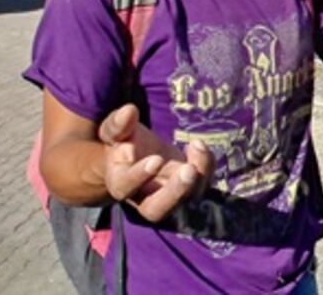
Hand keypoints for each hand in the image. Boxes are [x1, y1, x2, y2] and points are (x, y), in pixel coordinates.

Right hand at [99, 104, 213, 221]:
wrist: (136, 154)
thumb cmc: (123, 142)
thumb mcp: (116, 131)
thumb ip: (118, 124)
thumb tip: (129, 110)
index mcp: (119, 182)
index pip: (125, 188)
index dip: (139, 177)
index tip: (156, 158)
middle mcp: (143, 196)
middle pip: (156, 211)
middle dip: (174, 193)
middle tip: (189, 171)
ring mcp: (168, 196)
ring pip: (185, 202)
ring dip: (198, 178)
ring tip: (196, 147)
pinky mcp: (187, 189)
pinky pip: (202, 186)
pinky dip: (206, 166)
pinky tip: (197, 146)